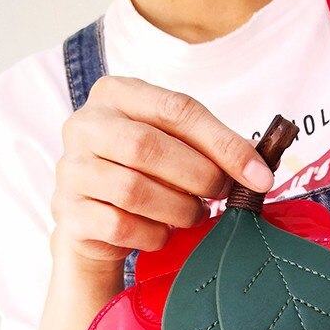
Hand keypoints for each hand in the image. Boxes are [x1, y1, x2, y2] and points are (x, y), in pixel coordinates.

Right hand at [50, 76, 274, 267]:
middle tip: (222, 195)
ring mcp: (72, 170)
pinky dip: (153, 234)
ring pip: (134, 190)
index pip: (178, 109)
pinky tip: (163, 233)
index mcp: (116, 94)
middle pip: (148, 147)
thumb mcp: (172, 149)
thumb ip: (208, 148)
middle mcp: (86, 125)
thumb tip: (260, 167)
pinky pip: (120, 225)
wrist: (94, 222)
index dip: (224, 143)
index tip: (259, 175)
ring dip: (178, 209)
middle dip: (199, 177)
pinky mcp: (69, 213)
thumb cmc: (143, 177)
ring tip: (194, 215)